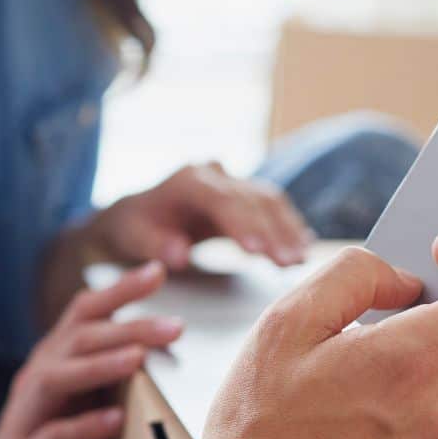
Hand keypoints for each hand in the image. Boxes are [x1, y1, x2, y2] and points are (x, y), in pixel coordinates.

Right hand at [0, 262, 184, 438]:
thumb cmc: (48, 436)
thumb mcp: (78, 394)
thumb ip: (107, 366)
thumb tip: (160, 341)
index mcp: (54, 357)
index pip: (83, 311)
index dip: (119, 289)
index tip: (159, 269)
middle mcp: (38, 375)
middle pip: (78, 339)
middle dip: (127, 328)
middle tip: (176, 325)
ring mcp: (28, 415)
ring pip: (58, 379)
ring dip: (100, 366)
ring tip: (139, 358)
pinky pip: (53, 437)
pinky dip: (84, 427)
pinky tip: (114, 422)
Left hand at [87, 162, 314, 269]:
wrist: (141, 213)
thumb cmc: (135, 228)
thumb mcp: (134, 239)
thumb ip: (156, 246)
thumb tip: (179, 256)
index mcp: (187, 180)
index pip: (221, 199)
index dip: (242, 223)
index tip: (257, 251)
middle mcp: (214, 174)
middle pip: (252, 200)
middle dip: (273, 232)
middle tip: (290, 264)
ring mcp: (232, 181)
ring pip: (268, 200)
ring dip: (287, 230)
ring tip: (301, 260)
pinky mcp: (245, 194)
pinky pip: (272, 207)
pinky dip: (288, 226)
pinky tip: (303, 247)